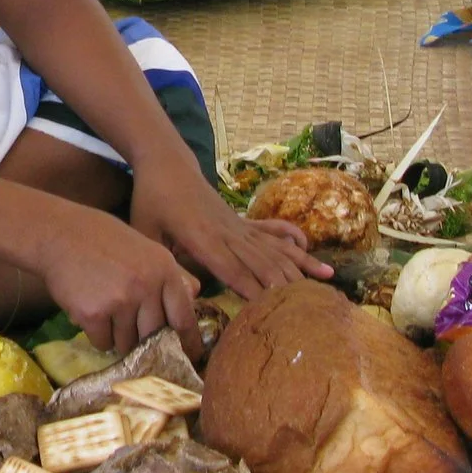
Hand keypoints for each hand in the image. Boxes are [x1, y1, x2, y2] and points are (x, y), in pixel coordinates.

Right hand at [38, 208, 205, 355]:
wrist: (58, 233)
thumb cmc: (102, 240)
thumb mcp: (144, 248)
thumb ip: (169, 274)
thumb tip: (194, 297)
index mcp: (164, 269)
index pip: (184, 317)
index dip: (188, 342)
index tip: (190, 357)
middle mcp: (147, 286)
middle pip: (155, 336)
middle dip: (144, 341)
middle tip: (134, 336)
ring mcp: (120, 301)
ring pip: (127, 343)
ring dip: (117, 336)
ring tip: (105, 312)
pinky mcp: (94, 314)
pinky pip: (102, 342)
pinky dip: (96, 335)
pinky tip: (90, 311)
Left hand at [128, 163, 329, 304]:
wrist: (167, 164)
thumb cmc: (152, 200)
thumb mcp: (145, 231)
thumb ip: (162, 262)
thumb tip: (183, 293)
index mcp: (202, 238)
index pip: (232, 269)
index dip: (252, 289)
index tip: (272, 308)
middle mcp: (228, 232)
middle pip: (262, 261)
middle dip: (285, 285)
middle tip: (309, 307)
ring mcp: (238, 225)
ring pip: (273, 247)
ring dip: (298, 264)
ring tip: (326, 279)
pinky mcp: (242, 220)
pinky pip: (272, 230)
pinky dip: (292, 238)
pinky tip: (309, 248)